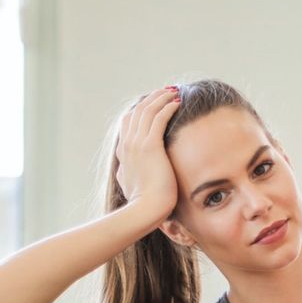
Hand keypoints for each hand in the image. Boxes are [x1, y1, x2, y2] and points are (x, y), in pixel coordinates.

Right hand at [115, 88, 180, 219]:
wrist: (144, 211)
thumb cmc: (142, 203)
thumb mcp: (129, 185)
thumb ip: (127, 174)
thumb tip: (123, 171)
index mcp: (124, 152)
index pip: (128, 122)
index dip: (141, 109)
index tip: (154, 104)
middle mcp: (128, 145)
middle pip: (138, 111)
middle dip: (152, 98)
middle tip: (167, 91)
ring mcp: (137, 144)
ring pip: (148, 111)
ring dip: (161, 98)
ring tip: (174, 92)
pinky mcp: (150, 147)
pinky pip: (158, 118)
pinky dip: (167, 107)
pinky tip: (178, 102)